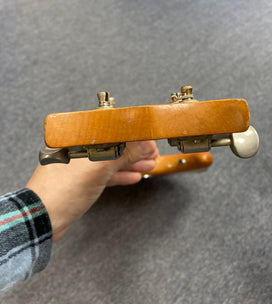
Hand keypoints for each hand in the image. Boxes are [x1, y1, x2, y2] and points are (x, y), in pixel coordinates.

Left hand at [26, 141, 157, 241]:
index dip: (131, 132)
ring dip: (130, 162)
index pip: (109, 127)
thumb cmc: (60, 191)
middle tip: (151, 153)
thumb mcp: (97, 168)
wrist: (42, 220)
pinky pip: (105, 174)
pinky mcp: (81, 181)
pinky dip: (119, 174)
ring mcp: (79, 166)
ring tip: (147, 164)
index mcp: (76, 137)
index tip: (147, 137)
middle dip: (134, 149)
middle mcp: (77, 148)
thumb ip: (122, 154)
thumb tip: (143, 146)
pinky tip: (133, 175)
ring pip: (110, 160)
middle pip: (112, 143)